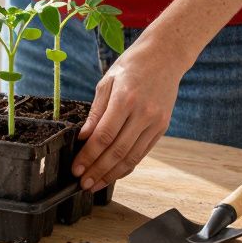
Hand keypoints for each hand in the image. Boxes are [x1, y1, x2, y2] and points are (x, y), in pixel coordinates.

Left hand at [73, 42, 184, 191]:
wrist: (165, 57)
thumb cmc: (132, 66)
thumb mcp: (107, 82)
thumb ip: (95, 112)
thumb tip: (83, 138)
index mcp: (125, 99)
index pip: (103, 136)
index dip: (88, 156)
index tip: (76, 169)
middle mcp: (143, 114)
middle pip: (117, 151)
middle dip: (97, 171)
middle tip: (83, 184)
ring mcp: (155, 123)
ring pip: (131, 157)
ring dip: (112, 174)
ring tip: (95, 184)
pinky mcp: (162, 128)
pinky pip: (142, 153)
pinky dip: (127, 166)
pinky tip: (114, 174)